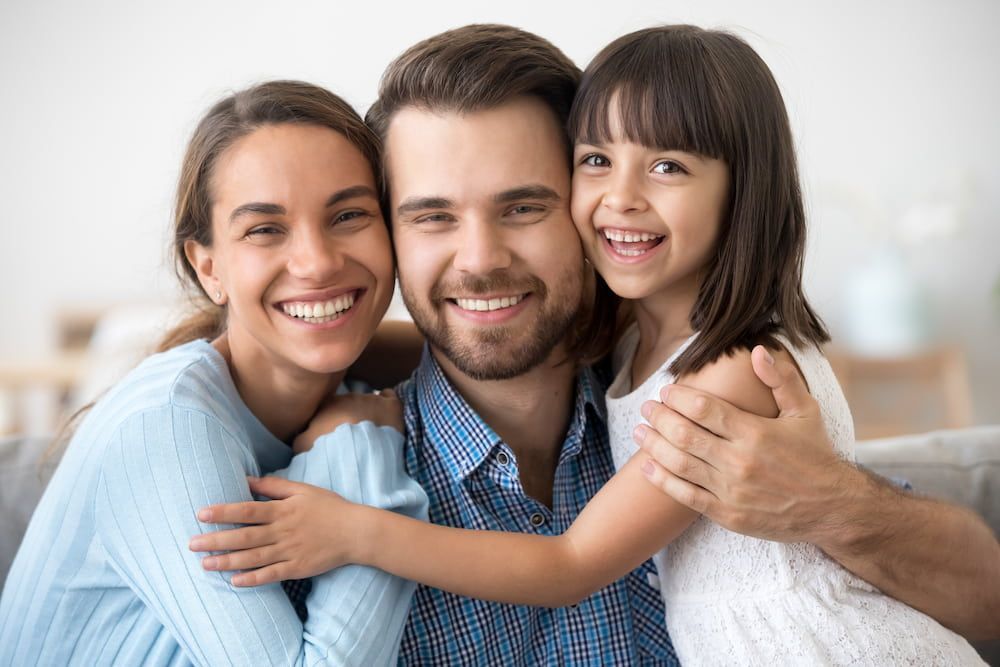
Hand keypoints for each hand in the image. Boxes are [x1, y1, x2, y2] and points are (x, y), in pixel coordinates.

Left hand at [189, 476, 361, 585]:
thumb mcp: (303, 490)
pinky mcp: (297, 568)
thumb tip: (247, 480)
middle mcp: (283, 531)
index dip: (224, 512)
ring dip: (227, 561)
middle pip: (244, 536)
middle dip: (216, 540)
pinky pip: (271, 575)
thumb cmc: (329, 507)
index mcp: (283, 510)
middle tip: (192, 544)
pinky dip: (252, 579)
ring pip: (253, 558)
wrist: (356, 532)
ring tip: (205, 564)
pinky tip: (234, 581)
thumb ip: (274, 486)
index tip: (201, 514)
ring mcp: (290, 551)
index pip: (247, 510)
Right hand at [293, 388, 402, 453]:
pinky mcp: (390, 405)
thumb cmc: (328, 450)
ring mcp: (371, 399)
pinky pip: (388, 396)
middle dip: (352, 417)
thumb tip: (301, 437)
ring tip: (372, 432)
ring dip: (369, 413)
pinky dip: (387, 403)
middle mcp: (349, 397)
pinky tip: (386, 415)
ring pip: (369, 401)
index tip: (336, 435)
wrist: (358, 453)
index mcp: (328, 405)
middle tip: (355, 437)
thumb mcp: (304, 446)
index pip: (329, 408)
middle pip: (350, 404)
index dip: (332, 421)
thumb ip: (302, 438)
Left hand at [634, 345, 862, 543]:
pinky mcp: (727, 514)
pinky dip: (662, 480)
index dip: (678, 398)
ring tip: (639, 431)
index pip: (704, 408)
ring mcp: (731, 490)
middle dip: (659, 418)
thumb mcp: (805, 411)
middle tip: (646, 408)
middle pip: (685, 434)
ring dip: (654, 445)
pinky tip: (646, 465)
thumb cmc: (817, 455)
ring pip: (680, 464)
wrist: (834, 508)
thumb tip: (757, 350)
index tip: (666, 391)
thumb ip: (781, 379)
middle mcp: (739, 461)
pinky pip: (686, 496)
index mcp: (755, 432)